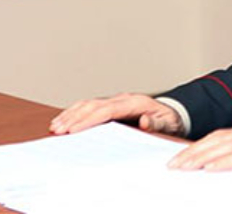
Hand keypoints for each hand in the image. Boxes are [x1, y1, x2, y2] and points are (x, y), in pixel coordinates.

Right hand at [50, 94, 181, 135]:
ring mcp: (118, 101)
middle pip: (94, 105)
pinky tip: (66, 120)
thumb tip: (145, 121)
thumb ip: (157, 123)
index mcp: (135, 103)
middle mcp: (124, 99)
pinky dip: (76, 112)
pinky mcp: (114, 106)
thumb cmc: (170, 120)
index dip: (88, 119)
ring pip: (89, 104)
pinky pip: (92, 106)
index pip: (106, 110)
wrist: (174, 113)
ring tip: (56, 126)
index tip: (73, 129)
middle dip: (74, 117)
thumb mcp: (168, 124)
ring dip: (72, 114)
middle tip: (58, 130)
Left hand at [167, 123, 231, 175]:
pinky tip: (213, 168)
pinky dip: (228, 161)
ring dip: (205, 156)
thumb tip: (217, 174)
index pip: (220, 138)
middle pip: (220, 139)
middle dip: (194, 152)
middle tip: (174, 166)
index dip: (198, 148)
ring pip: (230, 145)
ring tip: (186, 167)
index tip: (178, 160)